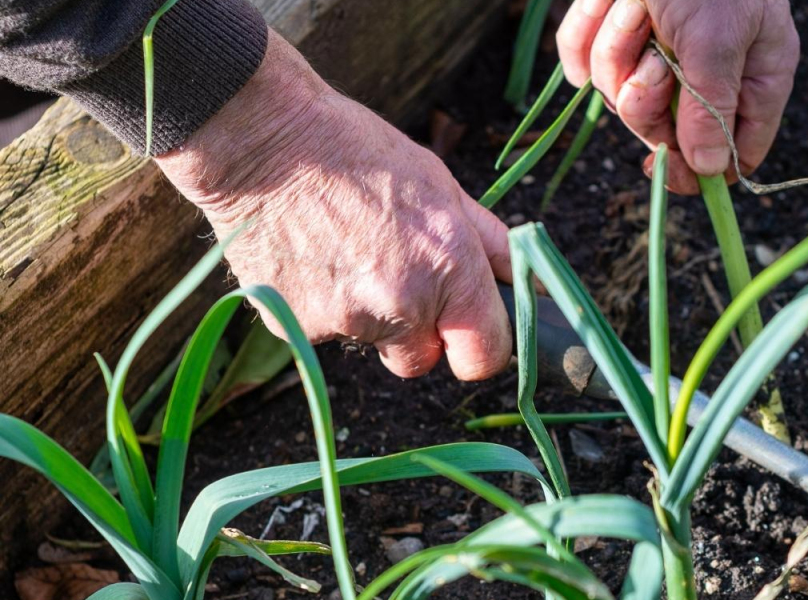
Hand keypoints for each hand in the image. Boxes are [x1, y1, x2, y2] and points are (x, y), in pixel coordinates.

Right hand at [156, 31, 511, 380]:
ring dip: (369, 314)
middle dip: (419, 335)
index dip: (479, 347)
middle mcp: (402, 304)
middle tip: (398, 278)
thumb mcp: (441, 185)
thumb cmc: (357, 152)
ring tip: (347, 250)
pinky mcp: (295, 326)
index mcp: (450, 268)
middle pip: (423, 361)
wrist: (262, 139)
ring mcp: (345, 321)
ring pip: (371, 344)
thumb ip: (491, 244)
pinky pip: (323, 333)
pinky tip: (312, 255)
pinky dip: (323, 305)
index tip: (469, 331)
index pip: (485, 357)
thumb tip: (532, 282)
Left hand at [557, 0, 799, 193]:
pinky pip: (582, 59)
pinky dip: (584, 33)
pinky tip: (605, 4)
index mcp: (754, 73)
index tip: (665, 170)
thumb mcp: (715, 39)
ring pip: (618, 91)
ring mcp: (656, 50)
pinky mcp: (612, 30)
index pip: (735, 151)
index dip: (700, 168)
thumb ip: (711, 107)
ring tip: (634, 7)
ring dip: (617, 50)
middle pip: (666, 129)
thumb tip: (711, 171)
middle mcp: (707, 68)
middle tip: (653, 65)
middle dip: (646, 98)